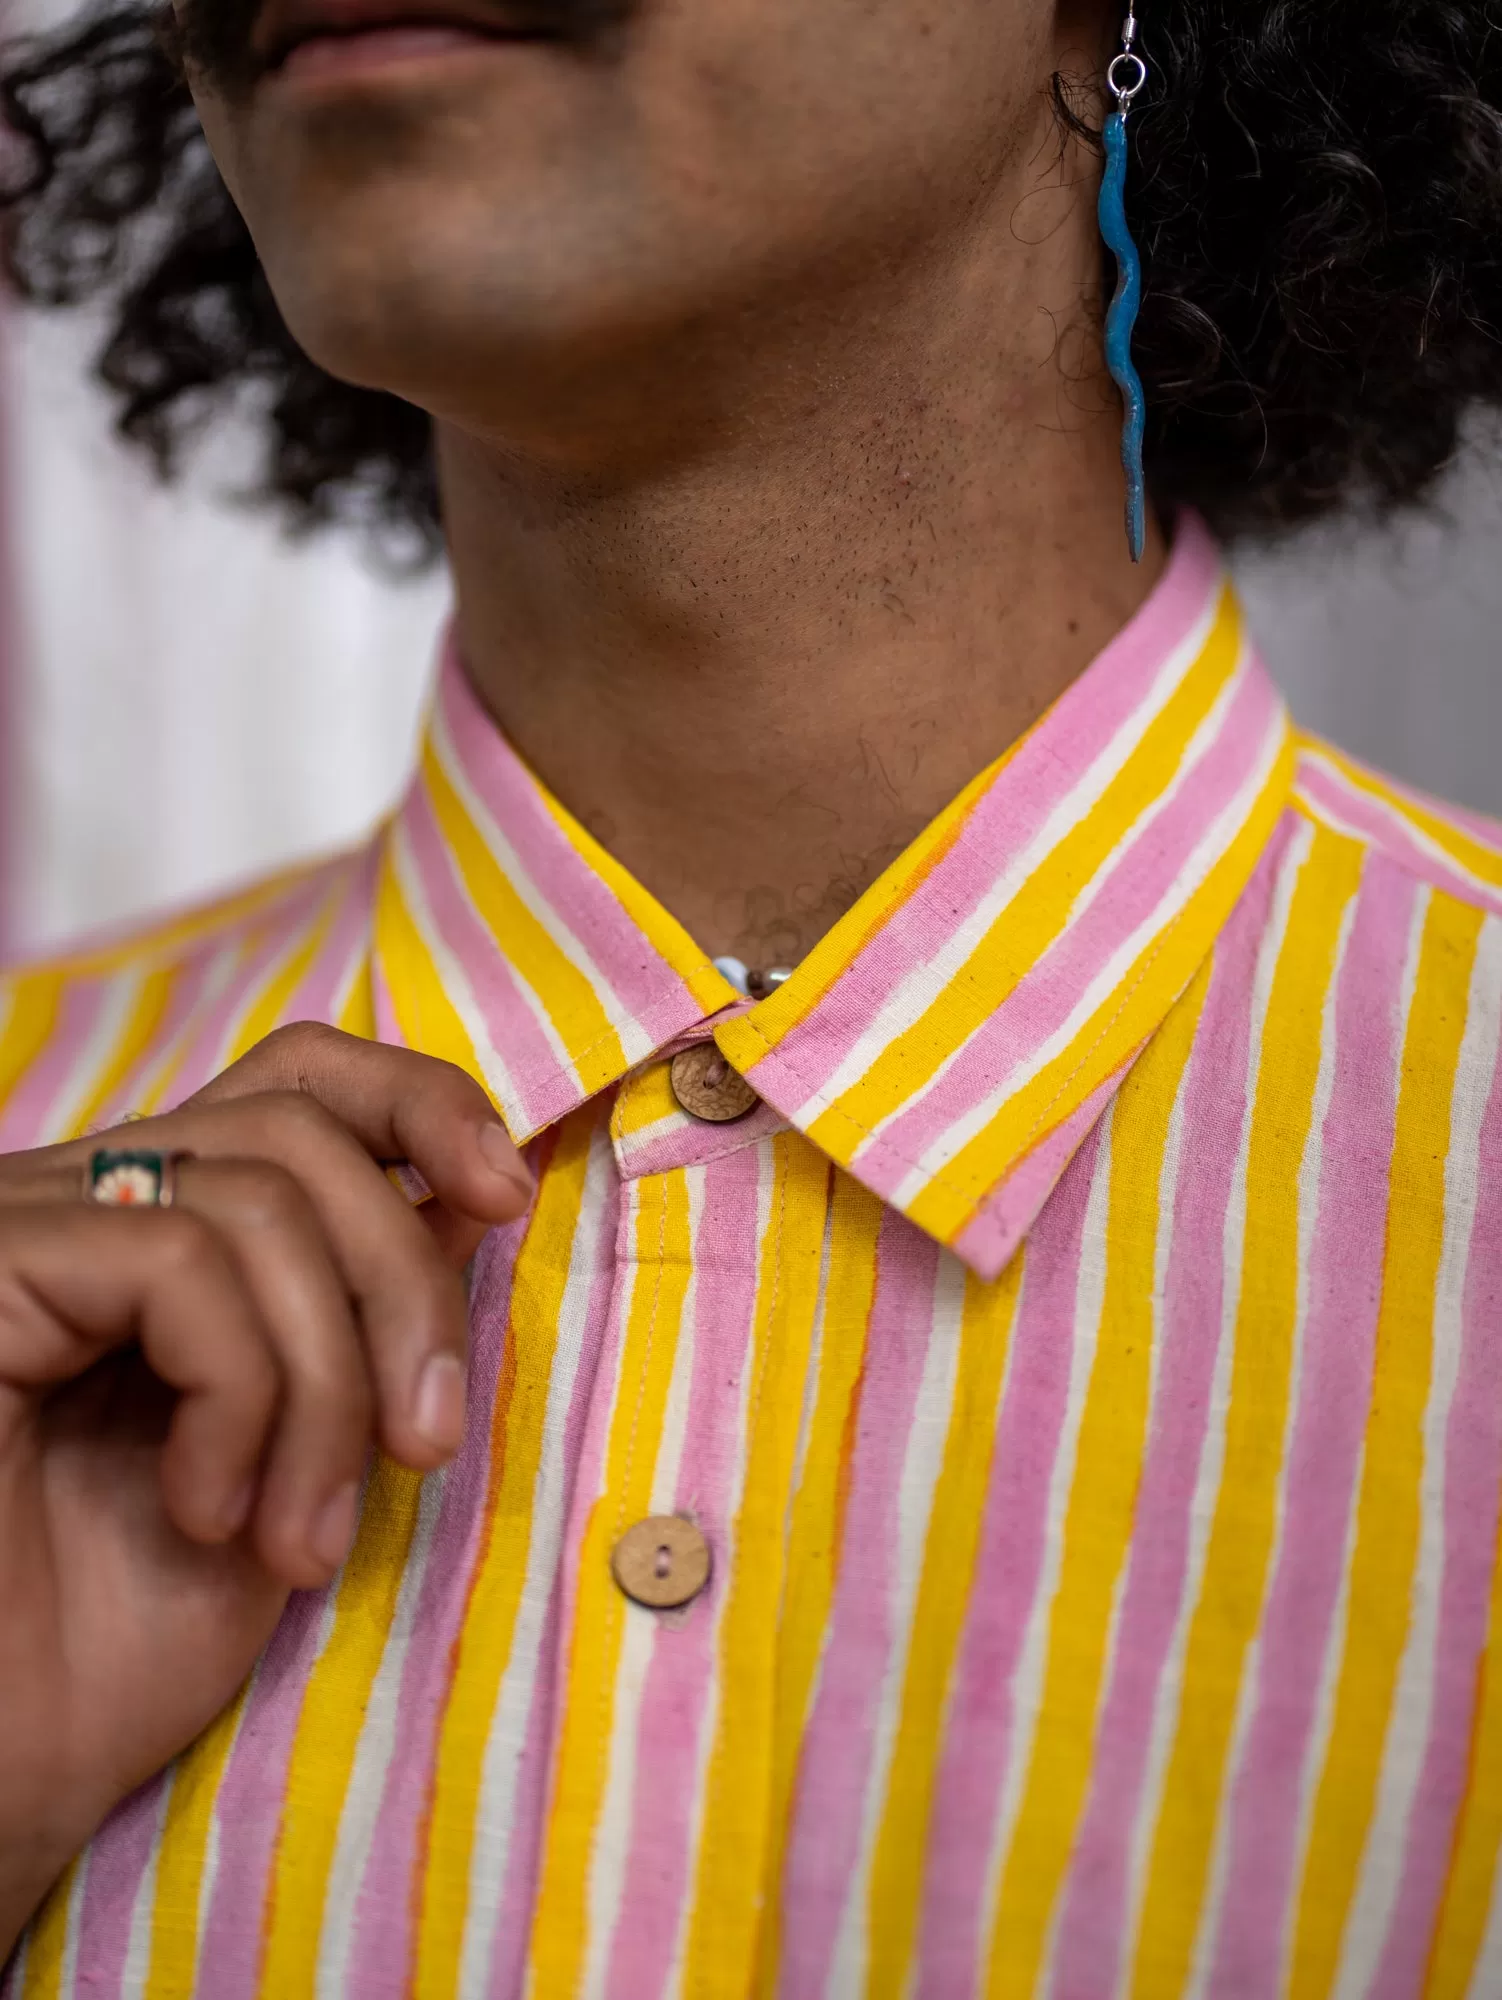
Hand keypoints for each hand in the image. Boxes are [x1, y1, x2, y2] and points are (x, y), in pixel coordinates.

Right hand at [0, 1024, 530, 1953]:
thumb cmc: (126, 1637)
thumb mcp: (301, 1452)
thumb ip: (361, 1315)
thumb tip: (471, 1193)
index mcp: (156, 1225)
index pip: (296, 1076)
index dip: (415, 1102)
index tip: (507, 1194)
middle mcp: (78, 1201)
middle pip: (300, 1130)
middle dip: (404, 1286)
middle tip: (427, 1444)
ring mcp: (21, 1231)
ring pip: (256, 1199)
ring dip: (329, 1383)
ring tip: (302, 1536)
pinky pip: (175, 1260)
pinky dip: (241, 1394)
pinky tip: (208, 1512)